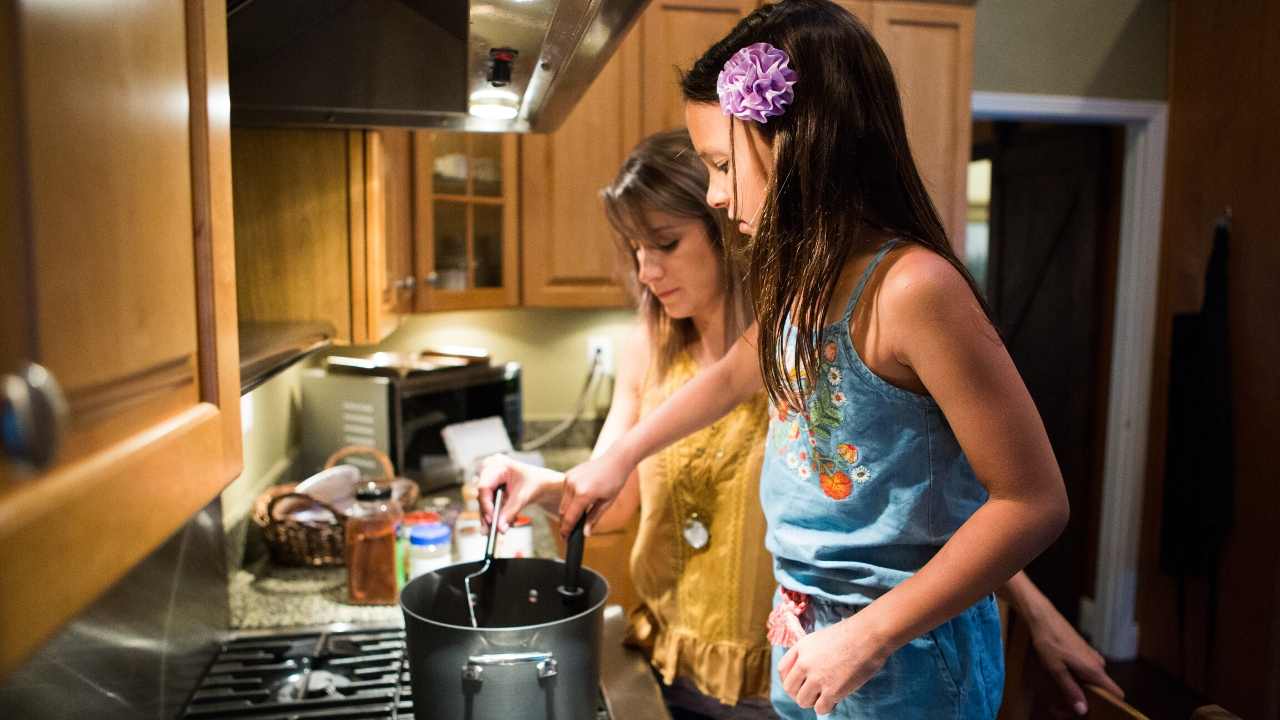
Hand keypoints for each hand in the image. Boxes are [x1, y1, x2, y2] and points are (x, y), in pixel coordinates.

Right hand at [475, 455, 562, 531]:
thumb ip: (510, 511)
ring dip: (490, 518)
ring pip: (484, 503)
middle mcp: (489, 471)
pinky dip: (495, 515)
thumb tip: (500, 528)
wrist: (541, 483)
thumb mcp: (523, 496)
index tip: (491, 521)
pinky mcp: (490, 490)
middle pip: (482, 496)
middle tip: (489, 532)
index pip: (484, 486)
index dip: (486, 504)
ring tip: (496, 532)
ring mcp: (488, 480)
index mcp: (497, 465)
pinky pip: (488, 505)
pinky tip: (502, 525)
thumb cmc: (535, 483)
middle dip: (487, 515)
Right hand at [558, 452, 633, 537]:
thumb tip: (585, 533)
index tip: (565, 538)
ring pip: (562, 502)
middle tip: (570, 532)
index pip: (570, 517)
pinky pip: (565, 492)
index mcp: (584, 494)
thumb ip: (594, 518)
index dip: (566, 530)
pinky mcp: (568, 474)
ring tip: (577, 515)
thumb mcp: (606, 503)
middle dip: (566, 522)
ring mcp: (569, 478)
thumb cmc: (614, 481)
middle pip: (563, 511)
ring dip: (568, 510)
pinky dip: (569, 499)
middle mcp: (573, 485)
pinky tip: (579, 500)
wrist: (615, 460)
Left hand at [777, 613, 891, 714]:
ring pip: (802, 701)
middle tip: (813, 694)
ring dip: (813, 701)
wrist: (869, 635)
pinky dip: (827, 707)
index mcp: (801, 648)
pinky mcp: (832, 691)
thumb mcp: (822, 638)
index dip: (790, 680)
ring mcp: (817, 678)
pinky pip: (820, 709)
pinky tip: (835, 699)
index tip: (800, 684)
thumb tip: (806, 673)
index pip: (782, 670)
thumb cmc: (852, 635)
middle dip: (800, 693)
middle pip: (789, 689)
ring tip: (825, 696)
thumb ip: (810, 654)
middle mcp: (805, 663)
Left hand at [1027, 607, 1124, 715]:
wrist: (1044, 619)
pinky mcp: (1084, 654)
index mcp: (1095, 670)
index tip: (1093, 712)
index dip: (1111, 706)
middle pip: (1101, 692)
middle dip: (1085, 703)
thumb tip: (1083, 710)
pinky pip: (1086, 673)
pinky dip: (1076, 681)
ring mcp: (1092, 658)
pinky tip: (1061, 682)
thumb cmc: (1049, 641)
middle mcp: (1098, 664)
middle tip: (1062, 710)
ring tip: (1057, 700)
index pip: (1117, 693)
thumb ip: (1070, 690)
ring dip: (1078, 693)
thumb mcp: (1056, 670)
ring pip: (1092, 683)